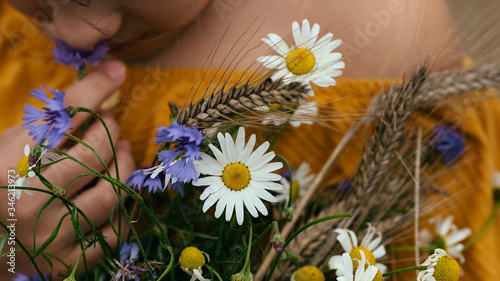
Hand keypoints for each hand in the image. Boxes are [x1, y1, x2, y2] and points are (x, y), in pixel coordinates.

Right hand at [0, 61, 133, 278]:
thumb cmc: (5, 186)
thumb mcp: (13, 148)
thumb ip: (51, 123)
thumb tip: (106, 81)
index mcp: (7, 168)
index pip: (61, 120)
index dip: (94, 92)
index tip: (117, 72)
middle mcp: (28, 202)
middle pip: (93, 154)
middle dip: (111, 130)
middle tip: (112, 122)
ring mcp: (51, 236)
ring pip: (111, 192)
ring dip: (126, 165)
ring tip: (124, 150)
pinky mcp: (71, 263)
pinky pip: (117, 230)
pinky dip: (126, 207)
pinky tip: (118, 189)